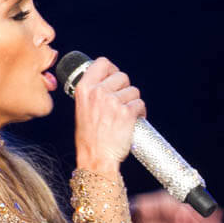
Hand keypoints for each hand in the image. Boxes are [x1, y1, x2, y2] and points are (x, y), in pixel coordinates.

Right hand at [74, 57, 144, 175]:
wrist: (96, 159)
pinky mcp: (126, 113)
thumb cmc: (90, 139)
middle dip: (125, 89)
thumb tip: (108, 82)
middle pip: (122, 76)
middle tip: (121, 103)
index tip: (115, 78)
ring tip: (126, 115)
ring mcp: (113, 102)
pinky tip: (134, 120)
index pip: (102, 63)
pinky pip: (140, 104)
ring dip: (133, 102)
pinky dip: (140, 112)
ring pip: (134, 91)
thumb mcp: (82, 110)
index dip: (112, 69)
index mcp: (84, 89)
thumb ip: (93, 94)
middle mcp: (98, 93)